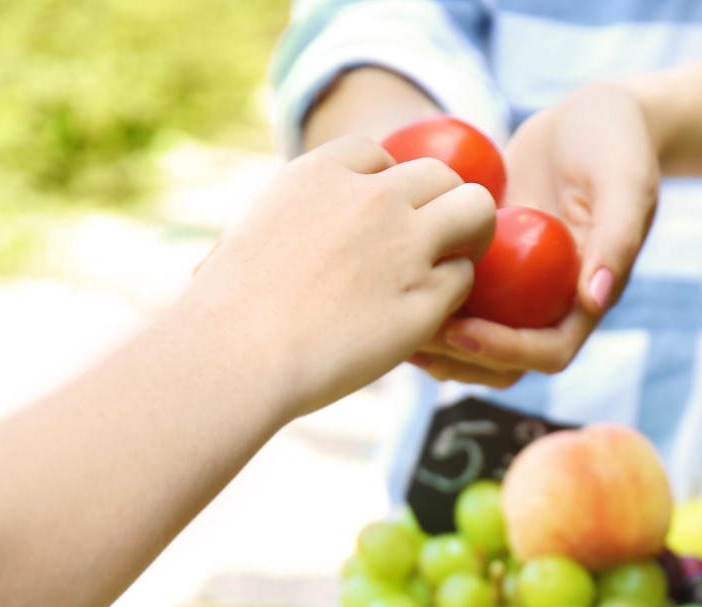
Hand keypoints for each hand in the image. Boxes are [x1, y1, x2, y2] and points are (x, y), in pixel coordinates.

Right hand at [183, 136, 495, 415]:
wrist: (236, 356)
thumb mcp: (249, 234)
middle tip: (432, 240)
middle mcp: (372, 197)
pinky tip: (425, 316)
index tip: (377, 217)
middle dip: (440, 203)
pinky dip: (450, 295)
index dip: (385, 185)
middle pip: (439, 174)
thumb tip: (291, 233)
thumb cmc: (226, 310)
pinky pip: (462, 279)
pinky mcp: (425, 297)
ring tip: (452, 265)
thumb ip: (290, 220)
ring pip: (475, 211)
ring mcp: (405, 245)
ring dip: (470, 236)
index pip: (378, 154)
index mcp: (322, 173)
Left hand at [410, 84, 658, 387]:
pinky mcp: (490, 264)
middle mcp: (549, 302)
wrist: (592, 115)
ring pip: (473, 339)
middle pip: (504, 362)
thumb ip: (618, 236)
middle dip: (460, 358)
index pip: (549, 353)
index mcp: (586, 297)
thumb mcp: (624, 180)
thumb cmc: (615, 141)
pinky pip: (455, 297)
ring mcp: (517, 288)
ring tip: (392, 321)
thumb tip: (593, 299)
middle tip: (415, 335)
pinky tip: (389, 283)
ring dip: (436, 343)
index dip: (505, 352)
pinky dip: (425, 298)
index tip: (462, 331)